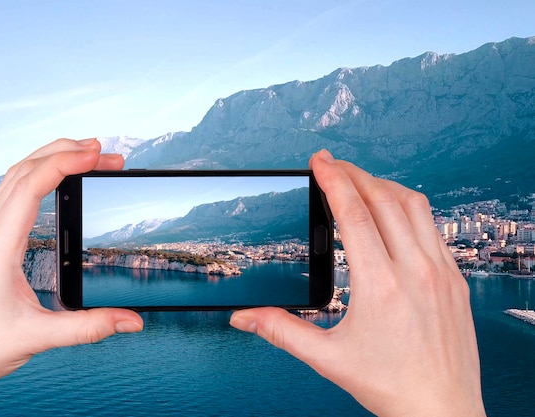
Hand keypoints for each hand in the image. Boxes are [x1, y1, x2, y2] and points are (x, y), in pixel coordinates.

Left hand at [0, 139, 142, 416]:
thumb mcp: (39, 337)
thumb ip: (90, 327)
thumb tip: (132, 321)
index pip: (31, 187)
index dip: (66, 164)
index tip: (97, 154)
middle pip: (23, 170)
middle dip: (65, 153)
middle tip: (104, 152)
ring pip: (15, 178)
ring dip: (50, 160)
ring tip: (86, 157)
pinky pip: (10, 193)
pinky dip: (37, 176)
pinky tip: (55, 181)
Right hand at [230, 150, 485, 415]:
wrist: (442, 411)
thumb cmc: (389, 386)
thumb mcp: (327, 358)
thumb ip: (281, 331)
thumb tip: (242, 318)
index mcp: (381, 287)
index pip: (354, 215)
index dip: (333, 180)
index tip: (319, 161)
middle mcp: (416, 272)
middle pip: (383, 200)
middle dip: (354, 173)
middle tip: (332, 164)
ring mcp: (442, 273)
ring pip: (414, 206)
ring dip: (383, 185)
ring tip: (360, 180)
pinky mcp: (456, 279)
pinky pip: (433, 227)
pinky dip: (409, 207)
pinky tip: (393, 212)